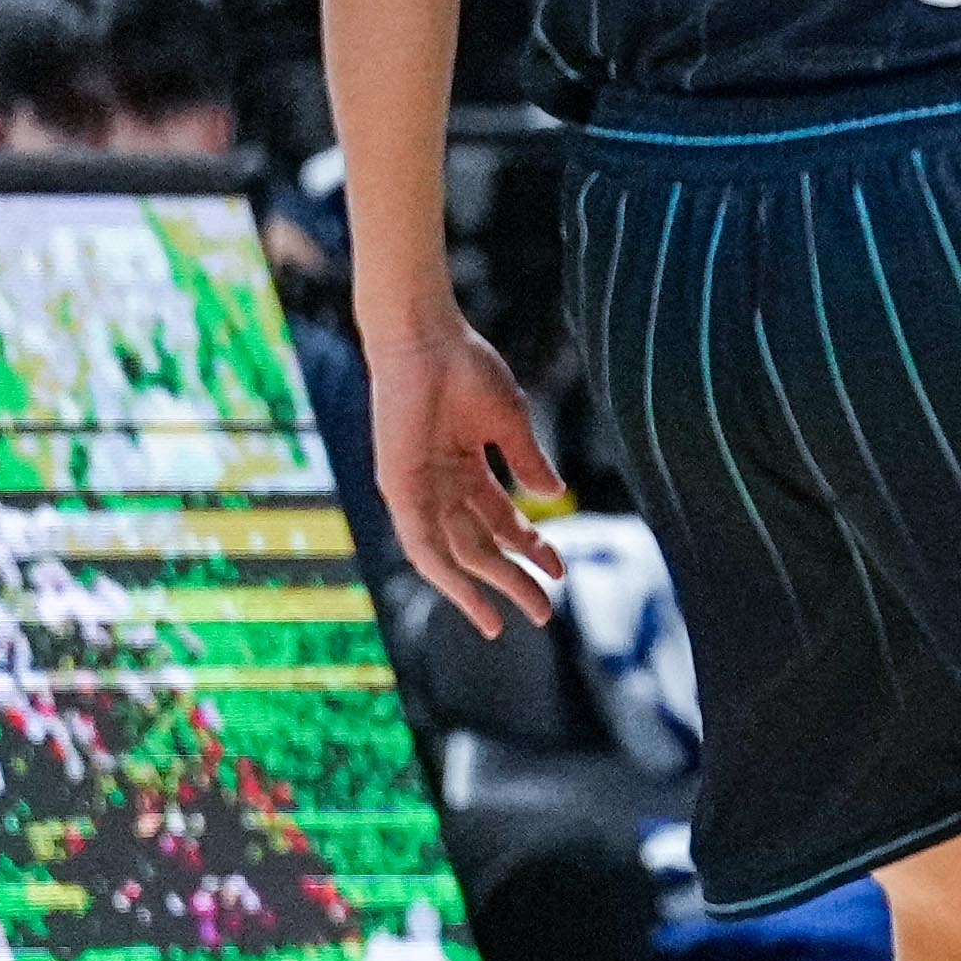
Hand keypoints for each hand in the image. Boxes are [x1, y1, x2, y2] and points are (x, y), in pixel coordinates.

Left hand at [370, 321, 568, 637]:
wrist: (424, 338)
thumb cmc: (465, 366)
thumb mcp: (509, 421)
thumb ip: (527, 461)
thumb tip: (552, 497)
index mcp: (465, 468)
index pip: (502, 522)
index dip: (532, 548)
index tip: (561, 571)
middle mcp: (439, 485)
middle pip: (480, 546)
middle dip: (512, 579)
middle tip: (543, 614)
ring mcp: (417, 489)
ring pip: (451, 553)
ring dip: (477, 588)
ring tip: (501, 622)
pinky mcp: (399, 487)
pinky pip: (419, 541)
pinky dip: (441, 571)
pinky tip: (466, 595)